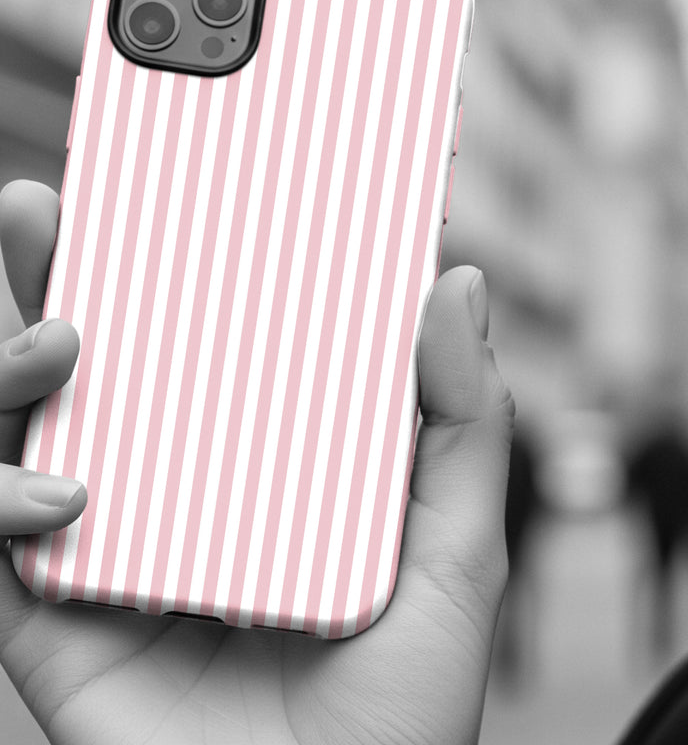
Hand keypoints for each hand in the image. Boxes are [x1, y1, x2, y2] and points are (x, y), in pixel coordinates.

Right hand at [0, 179, 514, 744]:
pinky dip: (5, 497)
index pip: (218, 343)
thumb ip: (463, 420)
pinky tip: (62, 487)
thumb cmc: (405, 708)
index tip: (179, 175)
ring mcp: (113, 552)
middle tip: (47, 204)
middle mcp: (182, 492)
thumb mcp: (457, 548)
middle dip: (59, 278)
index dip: (189, 262)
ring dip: (15, 367)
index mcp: (267, 463)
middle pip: (105, 368)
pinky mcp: (57, 627)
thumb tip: (456, 279)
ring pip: (27, 433)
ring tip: (64, 336)